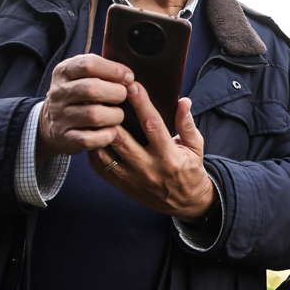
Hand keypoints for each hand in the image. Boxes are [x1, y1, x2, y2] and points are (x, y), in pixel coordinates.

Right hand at [36, 55, 134, 163]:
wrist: (50, 124)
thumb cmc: (77, 96)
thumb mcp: (81, 76)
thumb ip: (102, 70)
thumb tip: (128, 76)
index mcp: (63, 72)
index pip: (88, 64)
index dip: (114, 70)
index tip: (128, 77)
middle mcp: (58, 93)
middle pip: (92, 88)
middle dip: (116, 93)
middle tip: (122, 97)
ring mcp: (60, 117)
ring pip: (94, 115)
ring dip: (115, 115)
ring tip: (117, 115)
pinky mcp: (65, 138)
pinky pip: (90, 139)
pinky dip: (106, 135)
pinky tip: (110, 131)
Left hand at [88, 82, 214, 219]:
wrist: (184, 203)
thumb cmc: (189, 169)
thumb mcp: (195, 146)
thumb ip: (187, 123)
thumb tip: (183, 100)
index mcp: (169, 156)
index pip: (153, 126)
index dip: (142, 104)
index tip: (132, 86)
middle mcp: (148, 169)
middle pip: (123, 140)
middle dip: (112, 116)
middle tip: (104, 95)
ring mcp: (132, 179)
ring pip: (107, 154)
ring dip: (99, 133)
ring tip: (94, 112)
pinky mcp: (122, 185)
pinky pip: (101, 167)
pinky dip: (94, 149)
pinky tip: (93, 134)